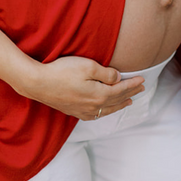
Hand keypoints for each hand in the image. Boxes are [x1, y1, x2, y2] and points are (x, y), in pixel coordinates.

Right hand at [20, 56, 143, 119]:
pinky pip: (96, 114)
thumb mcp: (87, 66)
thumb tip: (118, 78)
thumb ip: (106, 73)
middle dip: (130, 93)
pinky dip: (106, 111)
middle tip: (141, 89)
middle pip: (117, 100)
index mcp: (100, 95)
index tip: (143, 79)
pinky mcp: (74, 111)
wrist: (38, 84)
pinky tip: (105, 110)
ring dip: (120, 104)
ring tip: (128, 102)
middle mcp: (94, 106)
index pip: (121, 89)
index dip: (133, 84)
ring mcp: (83, 111)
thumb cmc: (62, 71)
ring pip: (108, 109)